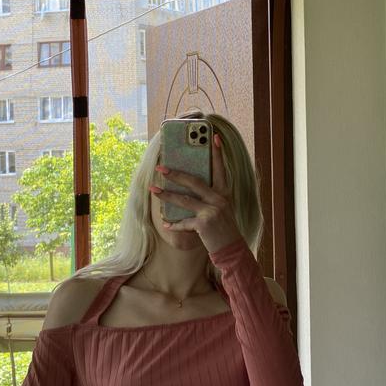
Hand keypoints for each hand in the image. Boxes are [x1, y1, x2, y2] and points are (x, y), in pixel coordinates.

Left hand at [149, 132, 242, 253]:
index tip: (214, 136)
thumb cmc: (224, 228)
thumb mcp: (222, 208)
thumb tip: (188, 187)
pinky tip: (166, 224)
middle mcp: (219, 199)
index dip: (217, 153)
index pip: (221, 168)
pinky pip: (184, 222)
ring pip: (184, 200)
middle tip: (161, 167)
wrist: (232, 249)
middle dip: (175, 174)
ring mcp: (211, 211)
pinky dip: (174, 224)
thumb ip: (209, 197)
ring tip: (153, 189)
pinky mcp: (204, 224)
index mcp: (224, 192)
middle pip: (194, 181)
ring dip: (166, 195)